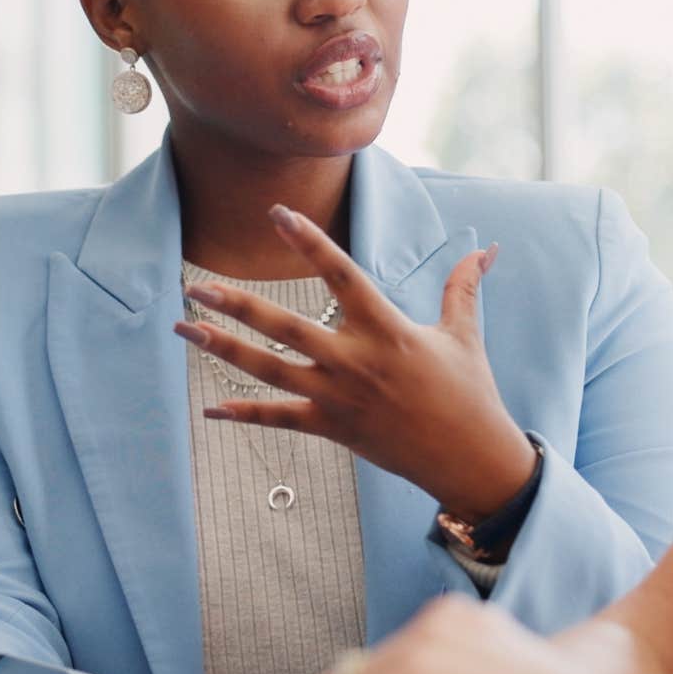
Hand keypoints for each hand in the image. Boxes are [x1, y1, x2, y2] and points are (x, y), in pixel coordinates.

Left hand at [174, 205, 537, 521]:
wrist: (470, 459)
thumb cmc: (470, 392)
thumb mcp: (465, 335)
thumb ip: (463, 288)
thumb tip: (485, 249)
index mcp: (387, 329)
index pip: (340, 274)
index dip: (309, 242)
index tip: (276, 214)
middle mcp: (355, 360)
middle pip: (285, 327)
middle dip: (237, 305)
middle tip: (196, 286)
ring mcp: (339, 397)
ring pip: (270, 370)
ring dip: (224, 350)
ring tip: (186, 330)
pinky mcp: (333, 428)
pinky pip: (281, 419)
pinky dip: (245, 413)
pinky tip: (211, 406)